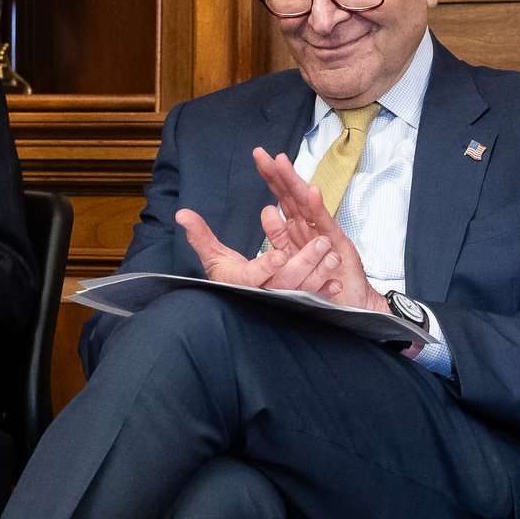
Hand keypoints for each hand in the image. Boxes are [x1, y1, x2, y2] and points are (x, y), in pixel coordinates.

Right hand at [173, 206, 339, 294]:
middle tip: (321, 244)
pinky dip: (324, 292)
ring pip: (302, 290)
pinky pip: (312, 300)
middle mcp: (263, 294)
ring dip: (319, 273)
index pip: (255, 276)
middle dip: (304, 262)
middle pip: (285, 282)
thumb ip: (200, 236)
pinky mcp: (294, 305)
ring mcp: (281, 301)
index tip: (280, 254)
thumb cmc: (227, 277)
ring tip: (333, 255)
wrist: (240, 301)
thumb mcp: (213, 257)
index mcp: (242, 282)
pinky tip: (337, 283)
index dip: (268, 266)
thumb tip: (182, 213)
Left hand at [248, 146, 389, 313]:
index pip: (283, 198)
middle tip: (262, 154)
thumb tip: (268, 212)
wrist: (349, 304)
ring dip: (295, 183)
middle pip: (292, 196)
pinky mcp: (338, 246)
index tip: (259, 157)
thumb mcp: (292, 261)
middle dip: (277, 173)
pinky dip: (318, 209)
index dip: (272, 178)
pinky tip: (312, 192)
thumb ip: (279, 238)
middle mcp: (312, 227)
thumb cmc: (323, 283)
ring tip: (282, 163)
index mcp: (299, 229)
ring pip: (307, 205)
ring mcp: (325, 234)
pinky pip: (325, 226)